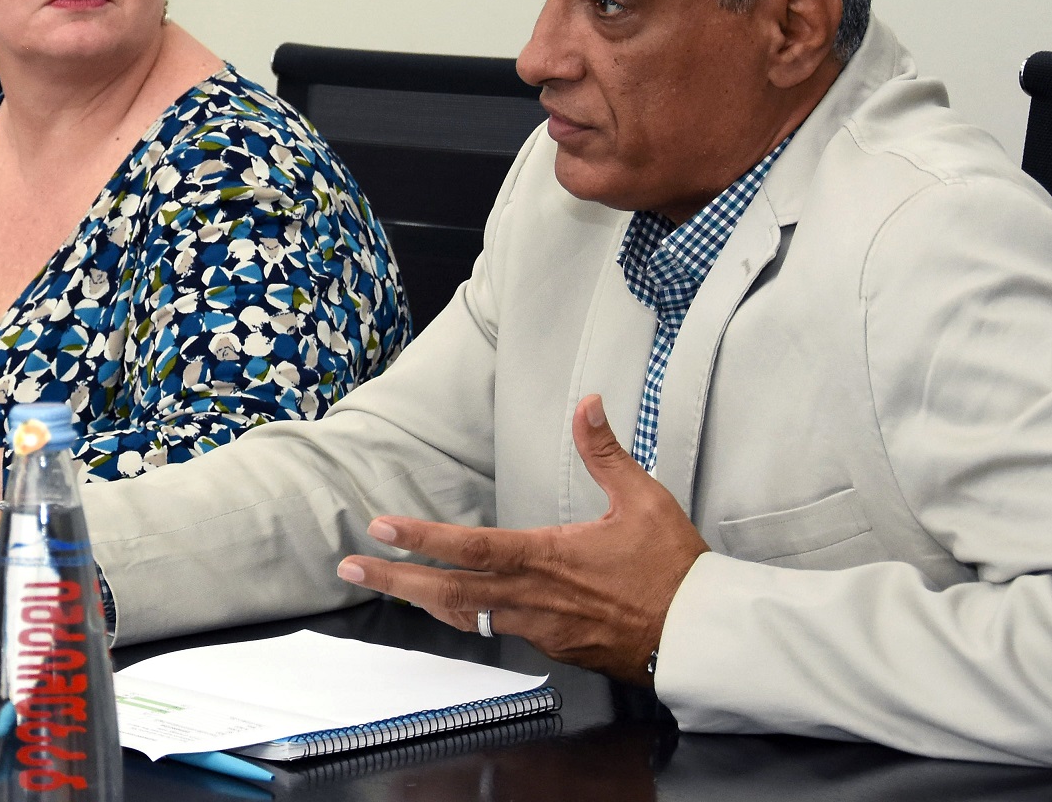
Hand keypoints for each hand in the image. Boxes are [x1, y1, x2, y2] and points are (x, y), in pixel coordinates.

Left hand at [336, 395, 708, 684]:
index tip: (380, 528)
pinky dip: (469, 616)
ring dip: (424, 600)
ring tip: (389, 585)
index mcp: (546, 558)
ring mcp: (541, 628)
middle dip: (395, 580)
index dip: (422, 538)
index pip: (470, 548)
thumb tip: (587, 404)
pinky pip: (501, 630)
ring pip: (469, 616)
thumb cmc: (673, 569)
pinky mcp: (555, 647)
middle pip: (449, 593)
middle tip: (351, 567)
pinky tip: (456, 606)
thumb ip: (604, 451)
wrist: (700, 636)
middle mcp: (533, 598)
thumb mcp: (642, 498)